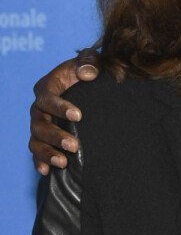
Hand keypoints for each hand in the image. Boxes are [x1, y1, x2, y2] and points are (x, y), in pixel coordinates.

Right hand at [29, 50, 98, 174]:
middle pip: (39, 124)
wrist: (90, 90)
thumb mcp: (91, 62)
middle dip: (56, 136)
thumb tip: (87, 73)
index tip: (79, 116)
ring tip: (63, 162)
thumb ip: (89, 61)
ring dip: (48, 153)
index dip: (60, 107)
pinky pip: (37, 153)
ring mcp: (40, 126)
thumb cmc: (89, 73)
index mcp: (47, 87)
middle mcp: (39, 108)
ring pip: (36, 141)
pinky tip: (47, 172)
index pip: (47, 98)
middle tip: (75, 146)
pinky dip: (41, 162)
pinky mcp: (44, 140)